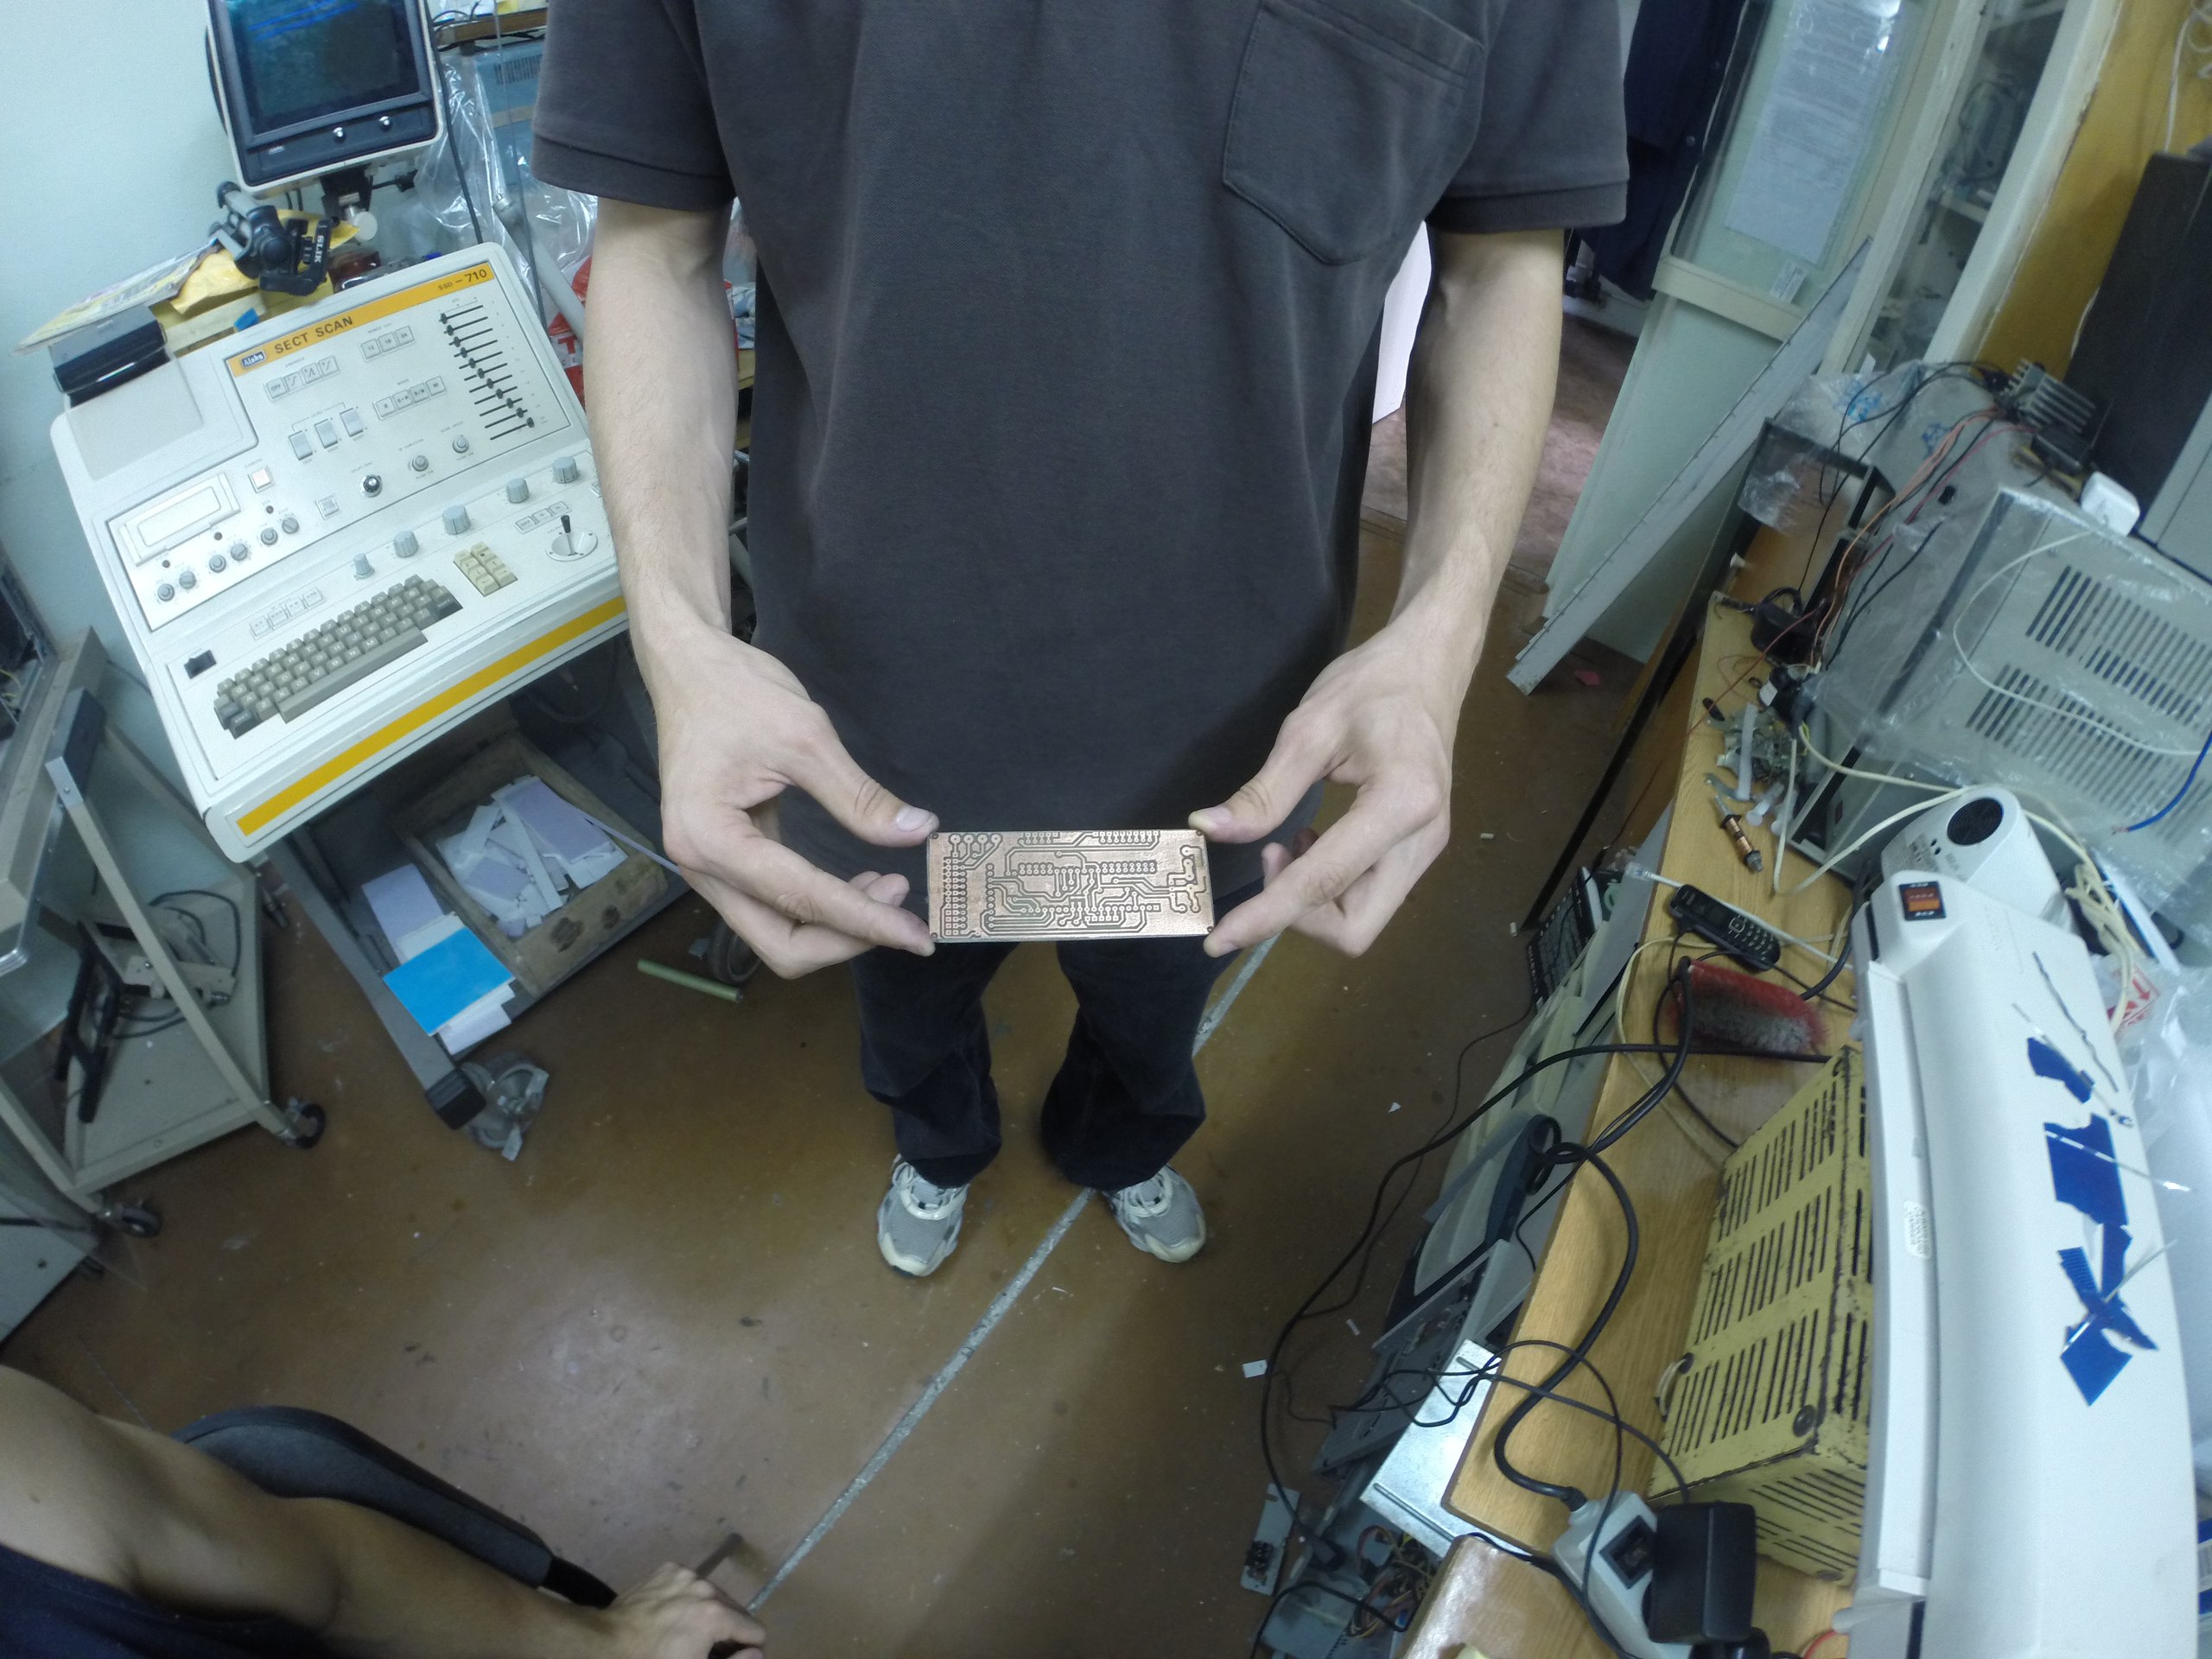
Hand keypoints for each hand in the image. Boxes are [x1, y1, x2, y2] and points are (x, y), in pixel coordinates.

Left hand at [598, 1564, 763, 1658]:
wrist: (606, 1645)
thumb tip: (758, 1651)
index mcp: (716, 1615)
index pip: (755, 1630)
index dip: (747, 1649)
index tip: (729, 1658)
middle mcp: (707, 1587)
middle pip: (735, 1611)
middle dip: (727, 1631)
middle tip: (705, 1649)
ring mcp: (686, 1574)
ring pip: (713, 1595)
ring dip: (708, 1613)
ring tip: (686, 1631)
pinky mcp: (668, 1569)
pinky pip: (691, 1584)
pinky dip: (687, 1598)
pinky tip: (671, 1614)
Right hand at [647, 624, 936, 976]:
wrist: (688, 669)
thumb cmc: (736, 692)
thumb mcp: (806, 737)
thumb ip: (860, 797)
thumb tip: (919, 832)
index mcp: (710, 838)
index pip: (801, 899)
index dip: (866, 922)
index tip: (919, 935)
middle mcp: (700, 867)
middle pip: (782, 944)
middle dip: (847, 939)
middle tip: (906, 912)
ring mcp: (708, 869)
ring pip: (777, 934)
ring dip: (835, 928)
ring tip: (889, 890)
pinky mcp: (724, 862)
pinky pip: (774, 908)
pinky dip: (819, 909)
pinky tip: (859, 887)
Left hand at [1193, 623, 1461, 957]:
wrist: (1429, 664)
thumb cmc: (1372, 685)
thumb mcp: (1308, 728)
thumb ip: (1263, 792)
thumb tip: (1209, 830)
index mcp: (1400, 805)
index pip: (1322, 882)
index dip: (1265, 916)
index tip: (1217, 938)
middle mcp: (1423, 841)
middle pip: (1354, 928)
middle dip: (1299, 916)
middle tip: (1270, 857)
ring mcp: (1426, 849)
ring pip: (1362, 919)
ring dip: (1312, 901)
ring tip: (1289, 842)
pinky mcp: (1418, 850)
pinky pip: (1368, 895)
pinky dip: (1329, 886)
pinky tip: (1312, 841)